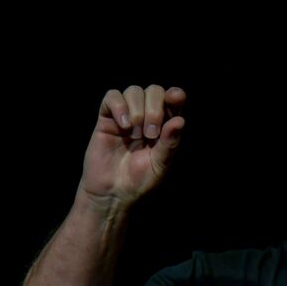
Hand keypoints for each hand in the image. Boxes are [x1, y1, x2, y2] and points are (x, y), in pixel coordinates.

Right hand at [78, 85, 186, 205]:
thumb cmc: (139, 182)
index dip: (175, 96)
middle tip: (150, 134)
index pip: (172, 101)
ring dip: (138, 109)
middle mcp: (146, 117)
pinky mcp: (106, 119)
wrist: (112, 194)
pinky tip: (124, 125)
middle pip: (154, 91)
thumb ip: (170, 144)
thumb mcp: (160, 165)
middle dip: (155, 108)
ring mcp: (126, 116)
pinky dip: (119, 106)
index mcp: (164, 127)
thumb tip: (180, 120)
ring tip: (135, 134)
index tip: (176, 99)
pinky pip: (111, 96)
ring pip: (134, 91)